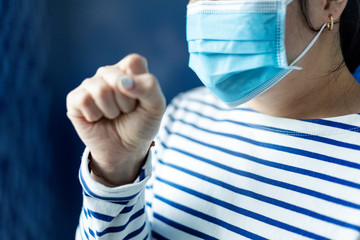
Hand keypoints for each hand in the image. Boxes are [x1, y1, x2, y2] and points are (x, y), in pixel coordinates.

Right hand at [66, 54, 165, 185]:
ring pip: (100, 90)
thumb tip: (123, 82)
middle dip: (126, 102)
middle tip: (126, 111)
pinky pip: (84, 100)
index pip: (133, 62)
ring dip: (111, 111)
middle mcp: (108, 73)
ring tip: (113, 115)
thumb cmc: (141, 125)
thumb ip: (148, 87)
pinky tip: (97, 118)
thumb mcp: (156, 107)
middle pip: (116, 78)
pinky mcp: (75, 99)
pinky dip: (95, 115)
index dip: (140, 85)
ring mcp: (90, 85)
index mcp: (128, 69)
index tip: (140, 100)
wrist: (126, 150)